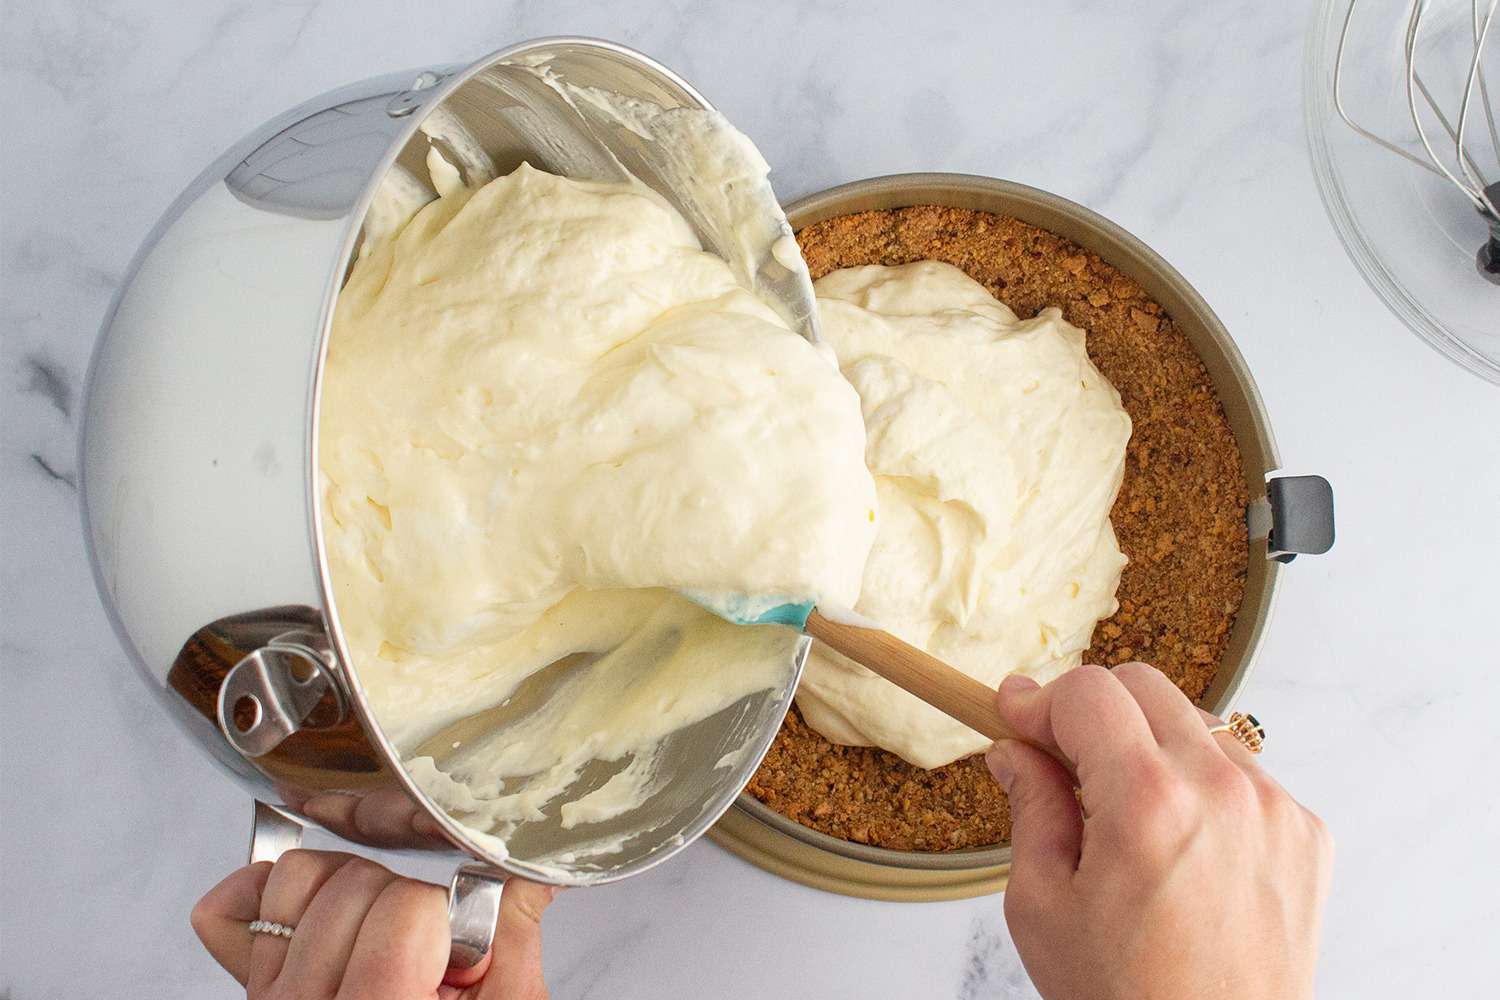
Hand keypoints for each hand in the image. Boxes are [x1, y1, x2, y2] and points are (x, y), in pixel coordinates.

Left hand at [191, 849, 555, 998]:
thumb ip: (515, 942)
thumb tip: (532, 873)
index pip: (405, 907)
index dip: (446, 917)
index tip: (459, 953)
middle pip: (353, 885)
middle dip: (405, 901)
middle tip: (427, 955)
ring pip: (296, 880)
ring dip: (347, 888)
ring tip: (382, 936)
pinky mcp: (254, 995)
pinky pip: (230, 913)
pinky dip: (266, 894)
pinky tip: (318, 915)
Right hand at [986, 663, 1331, 999]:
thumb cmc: (1126, 998)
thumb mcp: (1042, 906)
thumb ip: (1031, 808)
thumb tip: (1016, 751)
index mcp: (1148, 802)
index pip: (1088, 692)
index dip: (1041, 699)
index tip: (1017, 716)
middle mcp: (1221, 790)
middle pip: (1143, 687)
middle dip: (1092, 709)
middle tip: (1060, 756)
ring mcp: (1273, 809)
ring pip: (1195, 722)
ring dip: (1149, 743)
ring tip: (1123, 809)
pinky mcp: (1305, 833)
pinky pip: (1242, 771)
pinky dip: (1201, 784)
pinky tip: (1178, 840)